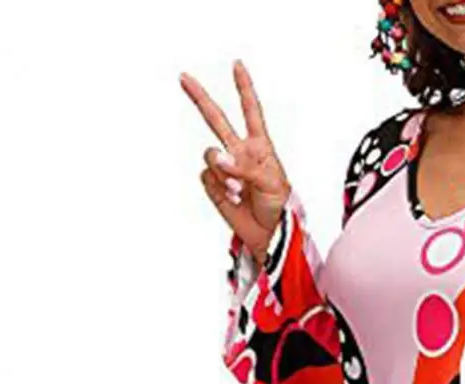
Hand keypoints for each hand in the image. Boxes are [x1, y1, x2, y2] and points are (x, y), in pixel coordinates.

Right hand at [180, 60, 289, 262]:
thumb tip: (219, 159)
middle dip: (200, 98)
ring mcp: (225, 170)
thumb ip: (245, 167)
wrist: (270, 236)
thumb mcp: (272, 183)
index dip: (244, 89)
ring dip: (220, 169)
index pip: (251, 112)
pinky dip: (217, 187)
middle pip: (216, 120)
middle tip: (184, 78)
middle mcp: (240, 153)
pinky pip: (206, 177)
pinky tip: (232, 198)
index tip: (237, 66)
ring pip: (210, 155)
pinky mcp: (214, 186)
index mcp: (260, 147)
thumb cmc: (280, 208)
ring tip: (237, 188)